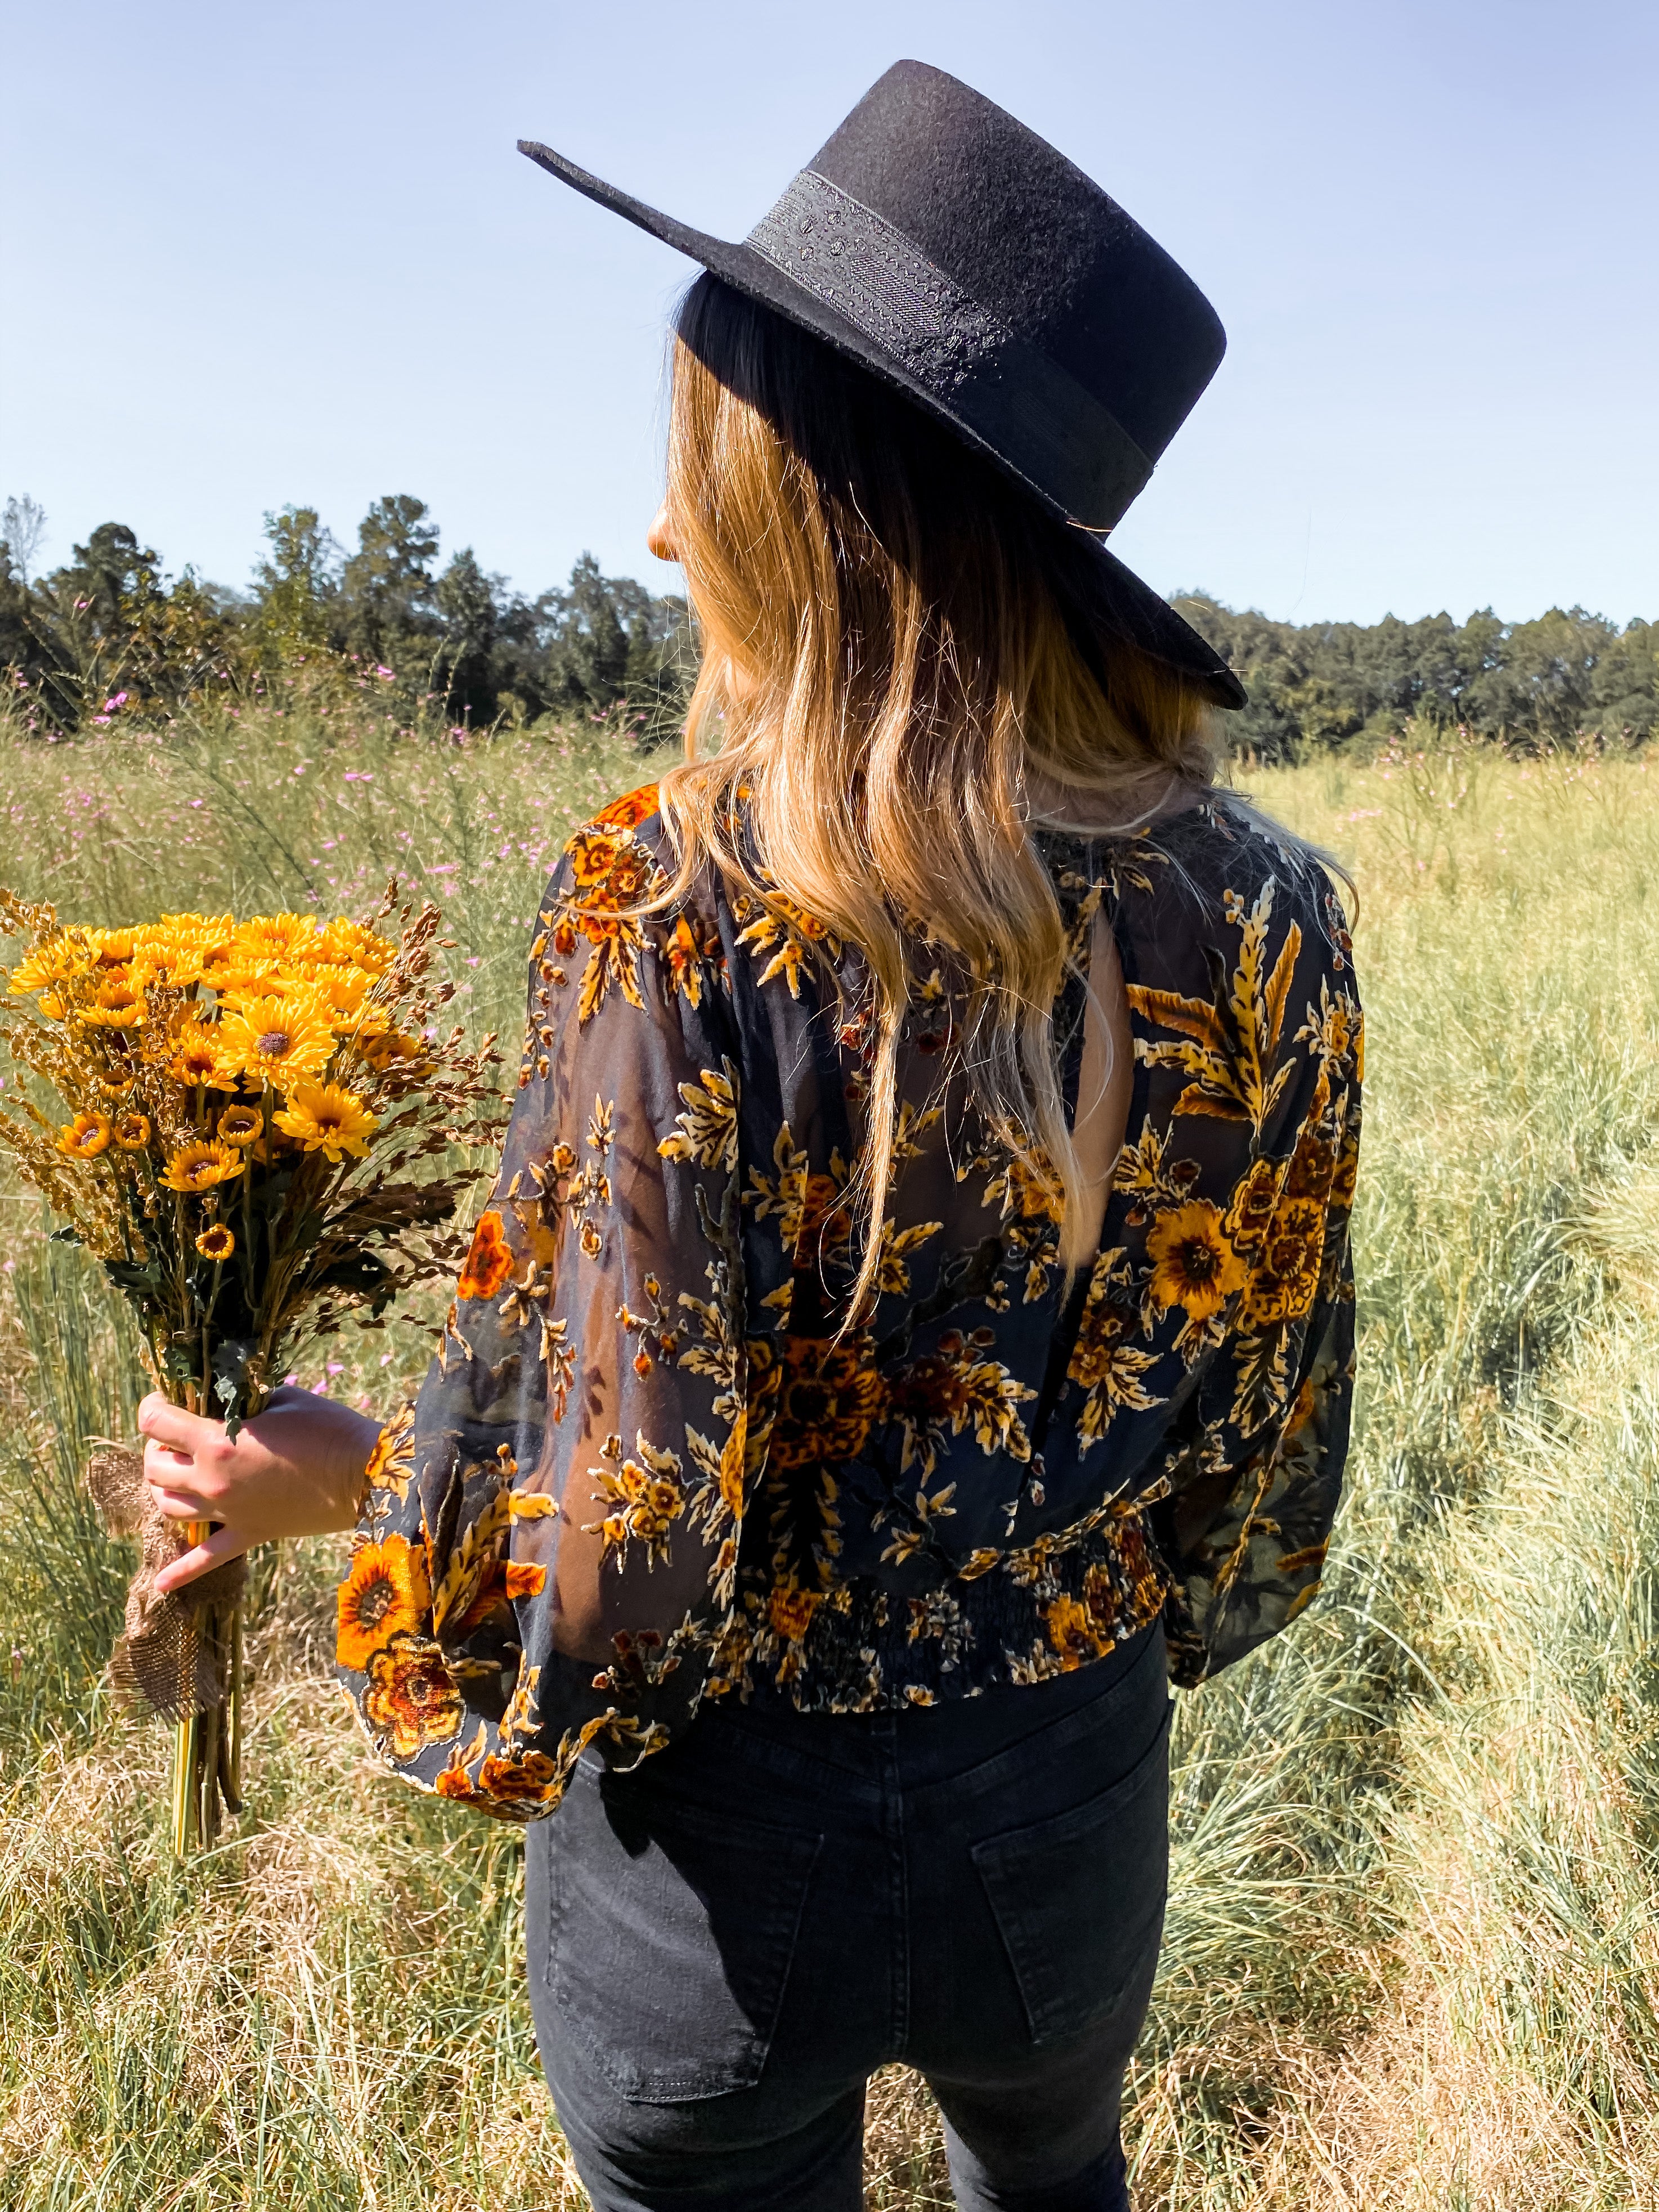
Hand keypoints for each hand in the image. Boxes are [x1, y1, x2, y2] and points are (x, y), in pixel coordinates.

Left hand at [140, 1385, 384, 1593]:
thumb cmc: (329, 1428)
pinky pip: (205, 1559)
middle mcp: (213, 1480)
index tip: (162, 1400)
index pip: (157, 1423)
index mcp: (217, 1443)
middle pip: (155, 1468)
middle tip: (176, 1434)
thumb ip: (248, 1399)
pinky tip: (161, 1585)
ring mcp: (228, 1512)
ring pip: (168, 1507)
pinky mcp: (249, 1533)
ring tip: (177, 1474)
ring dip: (164, 1488)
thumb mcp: (284, 1399)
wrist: (366, 1474)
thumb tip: (231, 1398)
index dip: (152, 1407)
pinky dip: (180, 1573)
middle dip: (158, 1446)